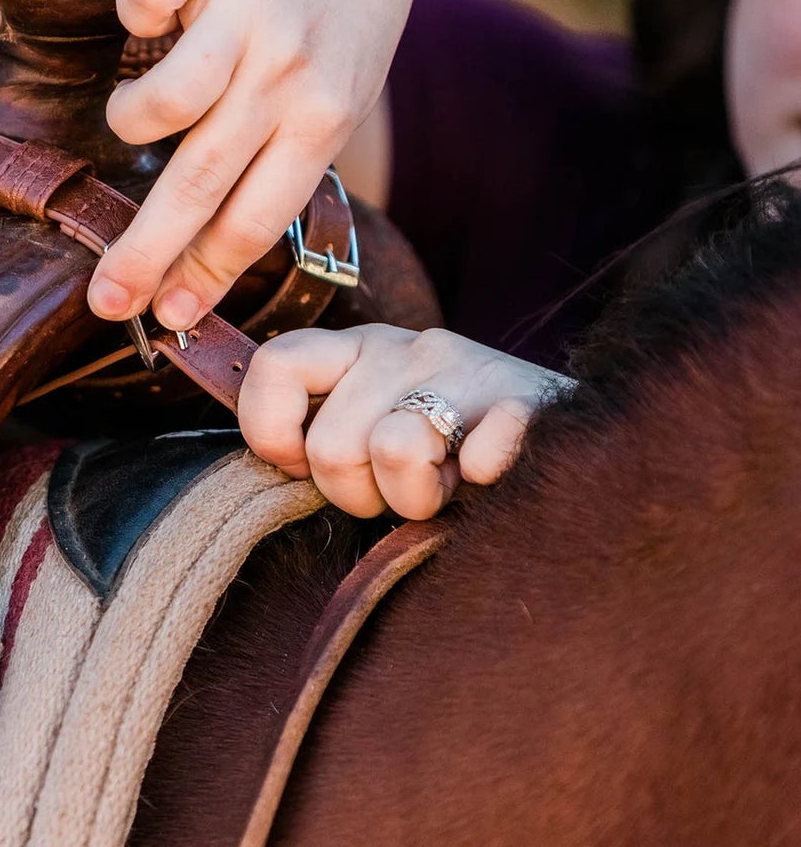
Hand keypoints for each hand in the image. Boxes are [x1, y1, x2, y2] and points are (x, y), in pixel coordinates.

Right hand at [88, 0, 416, 330]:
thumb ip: (275, 167)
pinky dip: (135, 11)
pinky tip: (155, 10)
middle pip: (202, 181)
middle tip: (104, 300)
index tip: (166, 317)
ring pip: (165, 98)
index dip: (205, 275)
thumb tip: (201, 267)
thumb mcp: (329, 99)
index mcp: (322, 118)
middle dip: (147, 250)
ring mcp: (252, 3)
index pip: (256, 218)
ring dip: (131, 119)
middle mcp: (289, 69)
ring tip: (131, 113)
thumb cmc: (328, 25)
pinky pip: (141, 1)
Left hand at [238, 325, 572, 519]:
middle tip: (400, 492)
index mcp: (358, 348)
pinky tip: (490, 476)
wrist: (575, 438)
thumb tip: (276, 461)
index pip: (276, 364)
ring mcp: (470, 368)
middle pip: (332, 444)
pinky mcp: (528, 403)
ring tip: (446, 487)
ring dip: (417, 499)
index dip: (271, 429)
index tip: (299, 466)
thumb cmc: (451, 449)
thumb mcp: (375, 422)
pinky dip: (481, 477)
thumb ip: (322, 430)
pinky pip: (479, 454)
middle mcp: (407, 347)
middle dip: (358, 496)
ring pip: (395, 451)